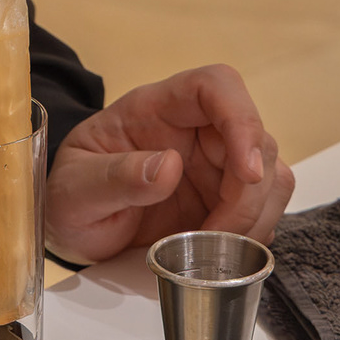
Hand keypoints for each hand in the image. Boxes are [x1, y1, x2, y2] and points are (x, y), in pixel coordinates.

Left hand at [45, 65, 295, 264]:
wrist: (71, 228)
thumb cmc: (70, 196)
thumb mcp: (74, 191)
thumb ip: (115, 178)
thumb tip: (167, 167)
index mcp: (156, 109)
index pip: (215, 86)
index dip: (242, 119)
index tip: (246, 170)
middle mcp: (195, 130)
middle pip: (255, 139)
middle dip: (249, 193)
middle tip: (216, 236)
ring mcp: (214, 165)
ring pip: (270, 175)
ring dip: (257, 216)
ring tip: (215, 251)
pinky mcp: (224, 199)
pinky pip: (263, 209)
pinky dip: (253, 234)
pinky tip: (220, 254)